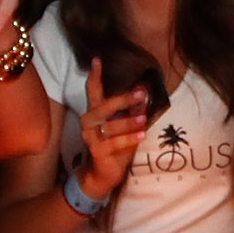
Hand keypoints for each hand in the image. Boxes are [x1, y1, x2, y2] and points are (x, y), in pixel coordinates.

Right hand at [75, 58, 148, 195]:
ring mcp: (91, 137)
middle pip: (103, 107)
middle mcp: (89, 122)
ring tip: (144, 118)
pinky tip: (142, 135)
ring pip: (110, 126)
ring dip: (129, 122)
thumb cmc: (115, 145)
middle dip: (122, 99)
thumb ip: (132, 110)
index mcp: (95, 112)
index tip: (97, 59)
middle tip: (140, 92)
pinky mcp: (97, 152)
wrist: (102, 174)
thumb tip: (144, 90)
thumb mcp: (125, 125)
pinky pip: (115, 143)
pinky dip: (129, 139)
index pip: (92, 90)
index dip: (94, 75)